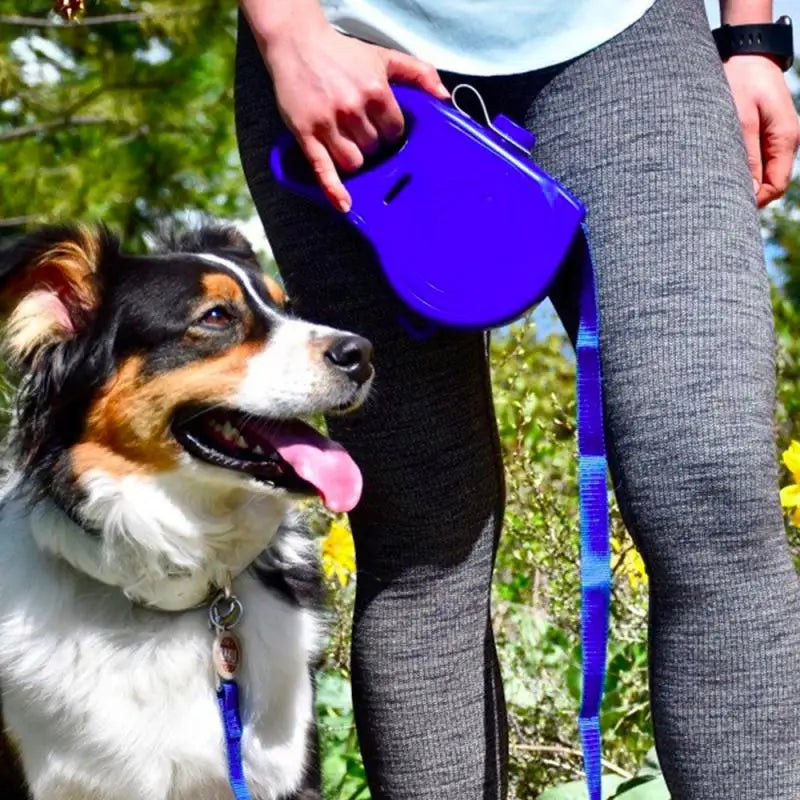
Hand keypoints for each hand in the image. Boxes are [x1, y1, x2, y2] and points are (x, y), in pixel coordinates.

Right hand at [260, 20, 448, 211]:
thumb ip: (419, 73)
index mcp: (376, 91)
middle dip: (372, 146)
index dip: (390, 134)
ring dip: (355, 160)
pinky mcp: (307, 134)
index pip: (395, 132)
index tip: (382, 130)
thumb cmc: (342, 53)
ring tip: (348, 145)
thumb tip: (445, 97)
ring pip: (354, 162)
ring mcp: (329, 123)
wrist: (296, 43)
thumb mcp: (384, 57)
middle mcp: (354, 108)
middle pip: (374, 149)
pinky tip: (344, 205)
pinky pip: (323, 168)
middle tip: (362, 134)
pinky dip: (334, 189)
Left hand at [724, 54, 799, 207]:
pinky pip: (756, 159)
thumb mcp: (740, 120)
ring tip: (714, 184)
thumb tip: (747, 193)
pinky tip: (720, 168)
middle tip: (716, 201)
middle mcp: (785, 140)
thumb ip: (745, 157)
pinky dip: (740, 167)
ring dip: (742, 180)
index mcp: (786, 139)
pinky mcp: (764, 132)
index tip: (726, 208)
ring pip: (762, 172)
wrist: (745, 53)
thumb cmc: (741, 82)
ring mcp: (776, 137)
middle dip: (747, 195)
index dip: (753, 201)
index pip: (775, 186)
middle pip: (770, 183)